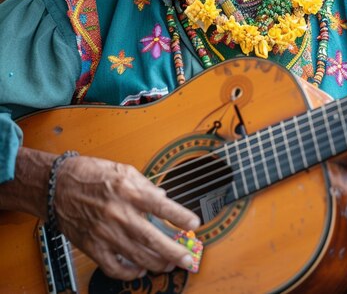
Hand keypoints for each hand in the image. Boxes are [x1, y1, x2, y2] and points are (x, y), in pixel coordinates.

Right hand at [54, 155, 199, 279]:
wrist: (57, 185)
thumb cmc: (90, 174)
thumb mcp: (123, 169)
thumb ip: (144, 184)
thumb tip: (162, 196)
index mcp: (128, 191)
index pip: (161, 206)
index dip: (180, 216)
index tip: (194, 224)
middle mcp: (118, 213)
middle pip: (152, 238)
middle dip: (174, 251)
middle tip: (188, 258)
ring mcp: (105, 233)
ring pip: (137, 256)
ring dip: (157, 263)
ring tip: (170, 264)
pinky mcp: (93, 246)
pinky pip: (114, 267)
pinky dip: (130, 272)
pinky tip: (140, 269)